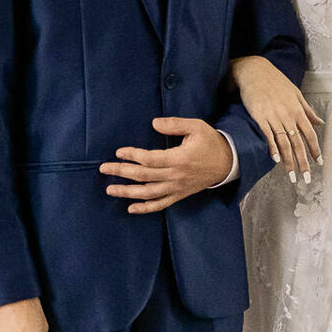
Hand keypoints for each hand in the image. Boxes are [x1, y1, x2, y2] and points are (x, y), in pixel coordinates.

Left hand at [100, 116, 236, 212]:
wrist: (228, 163)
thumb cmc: (211, 142)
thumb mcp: (197, 127)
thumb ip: (175, 124)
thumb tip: (154, 123)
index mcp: (179, 159)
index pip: (149, 159)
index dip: (132, 155)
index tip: (118, 152)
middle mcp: (176, 176)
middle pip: (144, 176)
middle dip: (121, 172)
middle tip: (104, 169)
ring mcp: (177, 188)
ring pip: (148, 193)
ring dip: (128, 193)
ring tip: (110, 190)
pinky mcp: (180, 194)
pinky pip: (160, 205)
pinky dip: (145, 209)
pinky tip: (131, 209)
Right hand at [232, 55, 322, 180]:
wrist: (255, 71)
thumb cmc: (276, 82)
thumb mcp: (296, 94)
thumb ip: (308, 110)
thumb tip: (320, 122)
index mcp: (298, 110)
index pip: (310, 134)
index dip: (315, 149)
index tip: (319, 162)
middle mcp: (288, 115)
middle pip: (298, 143)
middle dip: (303, 162)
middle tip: (306, 179)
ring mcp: (273, 116)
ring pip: (284, 143)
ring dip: (288, 161)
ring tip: (291, 176)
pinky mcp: (259, 117)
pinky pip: (267, 135)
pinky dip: (272, 148)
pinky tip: (275, 160)